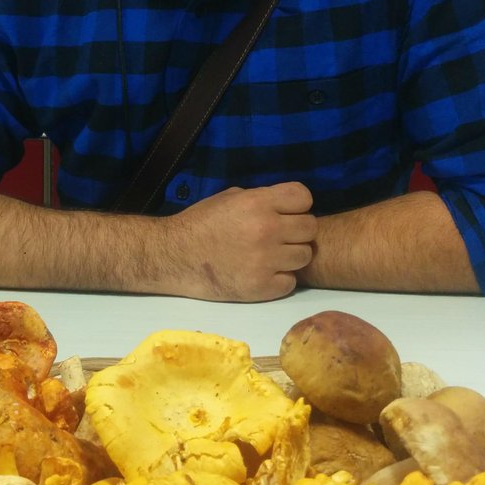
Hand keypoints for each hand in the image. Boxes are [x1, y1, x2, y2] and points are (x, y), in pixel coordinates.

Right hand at [158, 182, 315, 300]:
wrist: (174, 257)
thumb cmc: (200, 223)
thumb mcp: (231, 198)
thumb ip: (262, 199)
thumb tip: (287, 207)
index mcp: (257, 203)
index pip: (304, 197)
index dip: (297, 204)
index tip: (286, 212)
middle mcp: (267, 229)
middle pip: (310, 228)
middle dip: (297, 230)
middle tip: (280, 236)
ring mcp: (266, 261)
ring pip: (304, 256)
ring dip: (291, 256)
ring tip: (271, 256)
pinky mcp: (261, 288)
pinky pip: (291, 282)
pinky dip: (280, 279)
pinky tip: (262, 273)